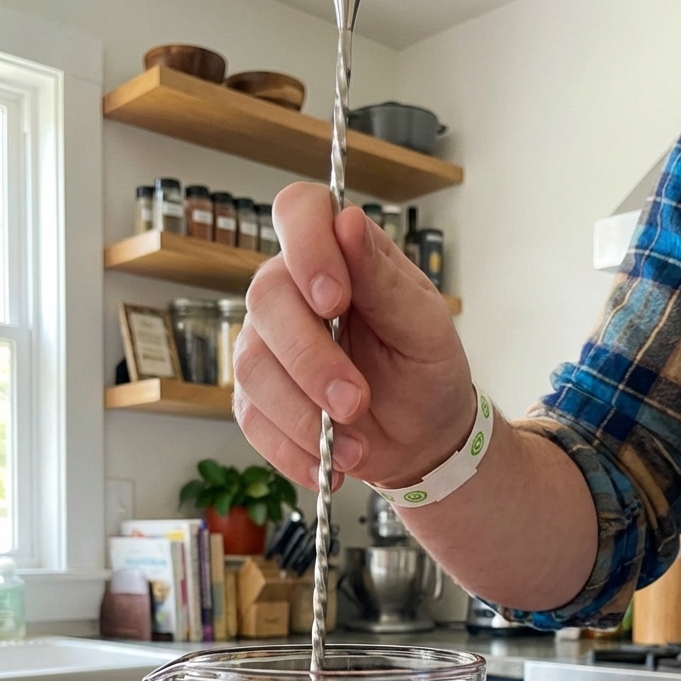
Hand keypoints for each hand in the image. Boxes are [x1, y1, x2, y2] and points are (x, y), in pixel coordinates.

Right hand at [233, 182, 475, 491]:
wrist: (422, 438)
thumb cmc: (427, 370)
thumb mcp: (426, 326)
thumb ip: (385, 280)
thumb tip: (348, 222)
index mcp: (338, 255)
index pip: (298, 213)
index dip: (306, 246)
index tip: (334, 298)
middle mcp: (292, 292)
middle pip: (266, 301)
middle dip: (312, 360)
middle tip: (356, 402)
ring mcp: (268, 346)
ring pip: (254, 368)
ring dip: (304, 417)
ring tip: (355, 448)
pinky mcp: (258, 399)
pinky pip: (253, 421)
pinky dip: (292, 451)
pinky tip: (328, 468)